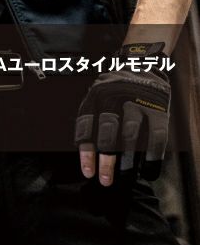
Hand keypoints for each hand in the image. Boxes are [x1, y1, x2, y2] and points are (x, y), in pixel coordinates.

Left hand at [74, 43, 170, 185]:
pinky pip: (156, 136)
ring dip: (127, 161)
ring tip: (125, 179)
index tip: (88, 173)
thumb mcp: (95, 97)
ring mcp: (137, 102)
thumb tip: (90, 158)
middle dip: (106, 160)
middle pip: (107, 133)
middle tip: (105, 181)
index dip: (86, 153)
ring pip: (130, 136)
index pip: (86, 127)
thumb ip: (92, 121)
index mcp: (94, 98)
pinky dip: (153, 157)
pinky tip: (149, 172)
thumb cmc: (113, 89)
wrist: (141, 63)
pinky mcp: (158, 108)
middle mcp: (114, 99)